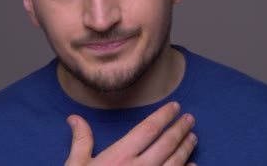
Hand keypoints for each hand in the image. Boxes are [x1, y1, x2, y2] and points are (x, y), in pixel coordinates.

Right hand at [64, 102, 196, 165]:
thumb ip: (81, 141)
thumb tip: (74, 118)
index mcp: (120, 155)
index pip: (148, 129)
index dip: (164, 116)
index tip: (174, 107)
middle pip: (167, 143)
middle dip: (180, 129)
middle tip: (190, 119)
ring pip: (175, 162)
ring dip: (186, 148)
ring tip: (193, 138)